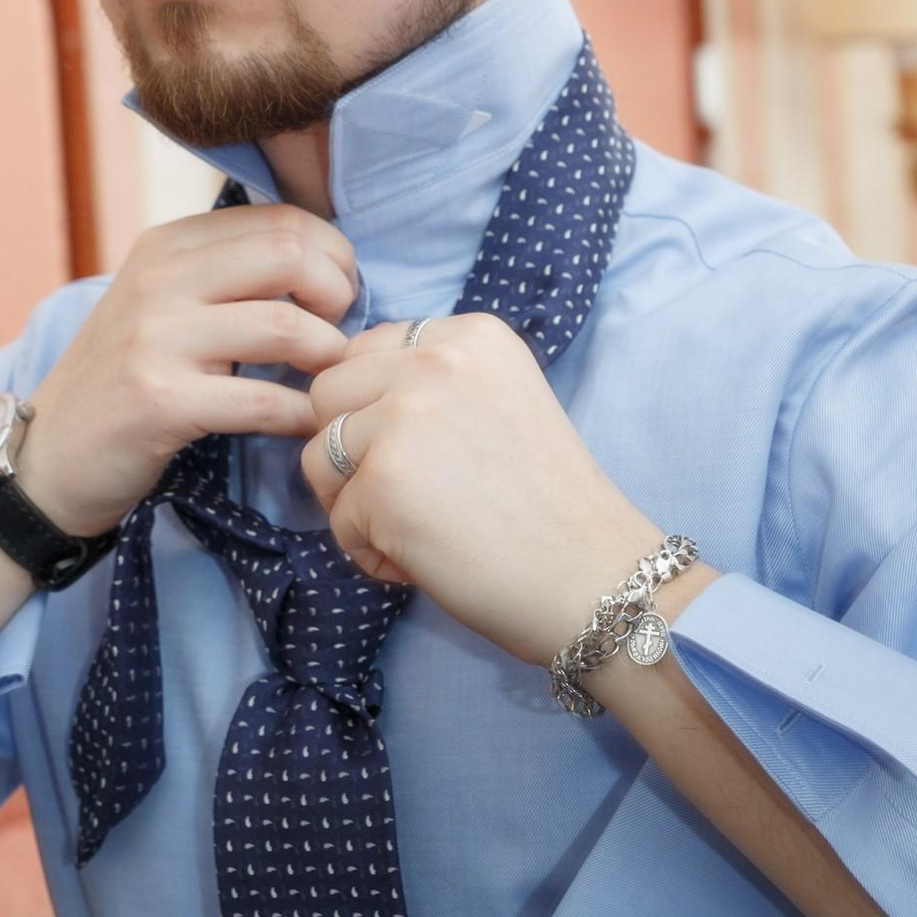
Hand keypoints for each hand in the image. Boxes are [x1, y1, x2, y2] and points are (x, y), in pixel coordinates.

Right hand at [16, 202, 356, 537]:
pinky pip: (262, 401)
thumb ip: (225, 274)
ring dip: (328, 357)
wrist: (50, 454)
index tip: (340, 296)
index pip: (280, 219)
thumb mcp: (162, 304)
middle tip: (340, 334)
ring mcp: (154, 338)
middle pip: (289, 254)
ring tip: (326, 380)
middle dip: (338, 294)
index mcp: (166, 245)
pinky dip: (300, 414)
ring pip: (284, 326)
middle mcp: (158, 279)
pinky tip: (304, 423)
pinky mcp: (158, 400)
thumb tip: (324, 262)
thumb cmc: (124, 380)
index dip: (333, 254)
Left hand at [300, 313, 666, 666]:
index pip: (364, 351)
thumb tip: (342, 400)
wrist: (596, 580)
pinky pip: (337, 518)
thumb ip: (429, 384)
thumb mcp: (498, 402)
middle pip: (328, 394)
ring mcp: (405, 418)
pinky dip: (368, 550)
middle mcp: (435, 361)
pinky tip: (421, 561)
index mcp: (469, 335)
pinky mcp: (383, 482)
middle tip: (405, 495)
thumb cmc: (548, 505)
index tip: (420, 452)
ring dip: (353, 502)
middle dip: (351, 451)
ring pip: (320, 455)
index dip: (374, 409)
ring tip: (413, 530)